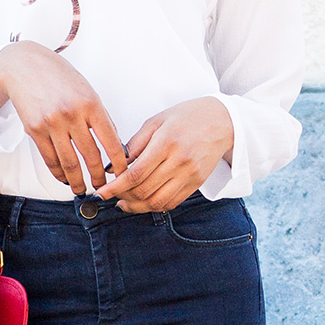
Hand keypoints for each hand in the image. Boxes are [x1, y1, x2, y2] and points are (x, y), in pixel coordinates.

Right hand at [0, 42, 127, 193]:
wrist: (24, 65)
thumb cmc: (58, 76)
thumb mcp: (87, 90)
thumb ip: (101, 116)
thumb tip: (115, 146)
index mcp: (91, 104)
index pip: (111, 142)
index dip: (119, 164)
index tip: (123, 175)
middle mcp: (72, 114)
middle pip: (90, 157)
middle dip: (98, 178)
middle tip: (102, 188)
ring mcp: (52, 123)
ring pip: (69, 163)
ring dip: (77, 181)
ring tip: (82, 189)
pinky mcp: (34, 130)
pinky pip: (50, 159)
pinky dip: (58, 173)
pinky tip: (64, 178)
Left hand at [97, 97, 234, 212]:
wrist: (222, 121)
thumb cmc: (187, 117)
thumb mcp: (156, 121)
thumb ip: (134, 145)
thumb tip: (114, 167)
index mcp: (166, 143)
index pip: (135, 174)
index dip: (115, 187)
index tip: (101, 193)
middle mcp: (179, 162)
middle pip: (144, 191)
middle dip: (122, 197)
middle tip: (110, 196)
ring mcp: (190, 175)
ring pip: (157, 202)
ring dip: (137, 206)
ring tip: (124, 202)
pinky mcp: (196, 183)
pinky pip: (172, 202)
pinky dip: (154, 206)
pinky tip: (143, 202)